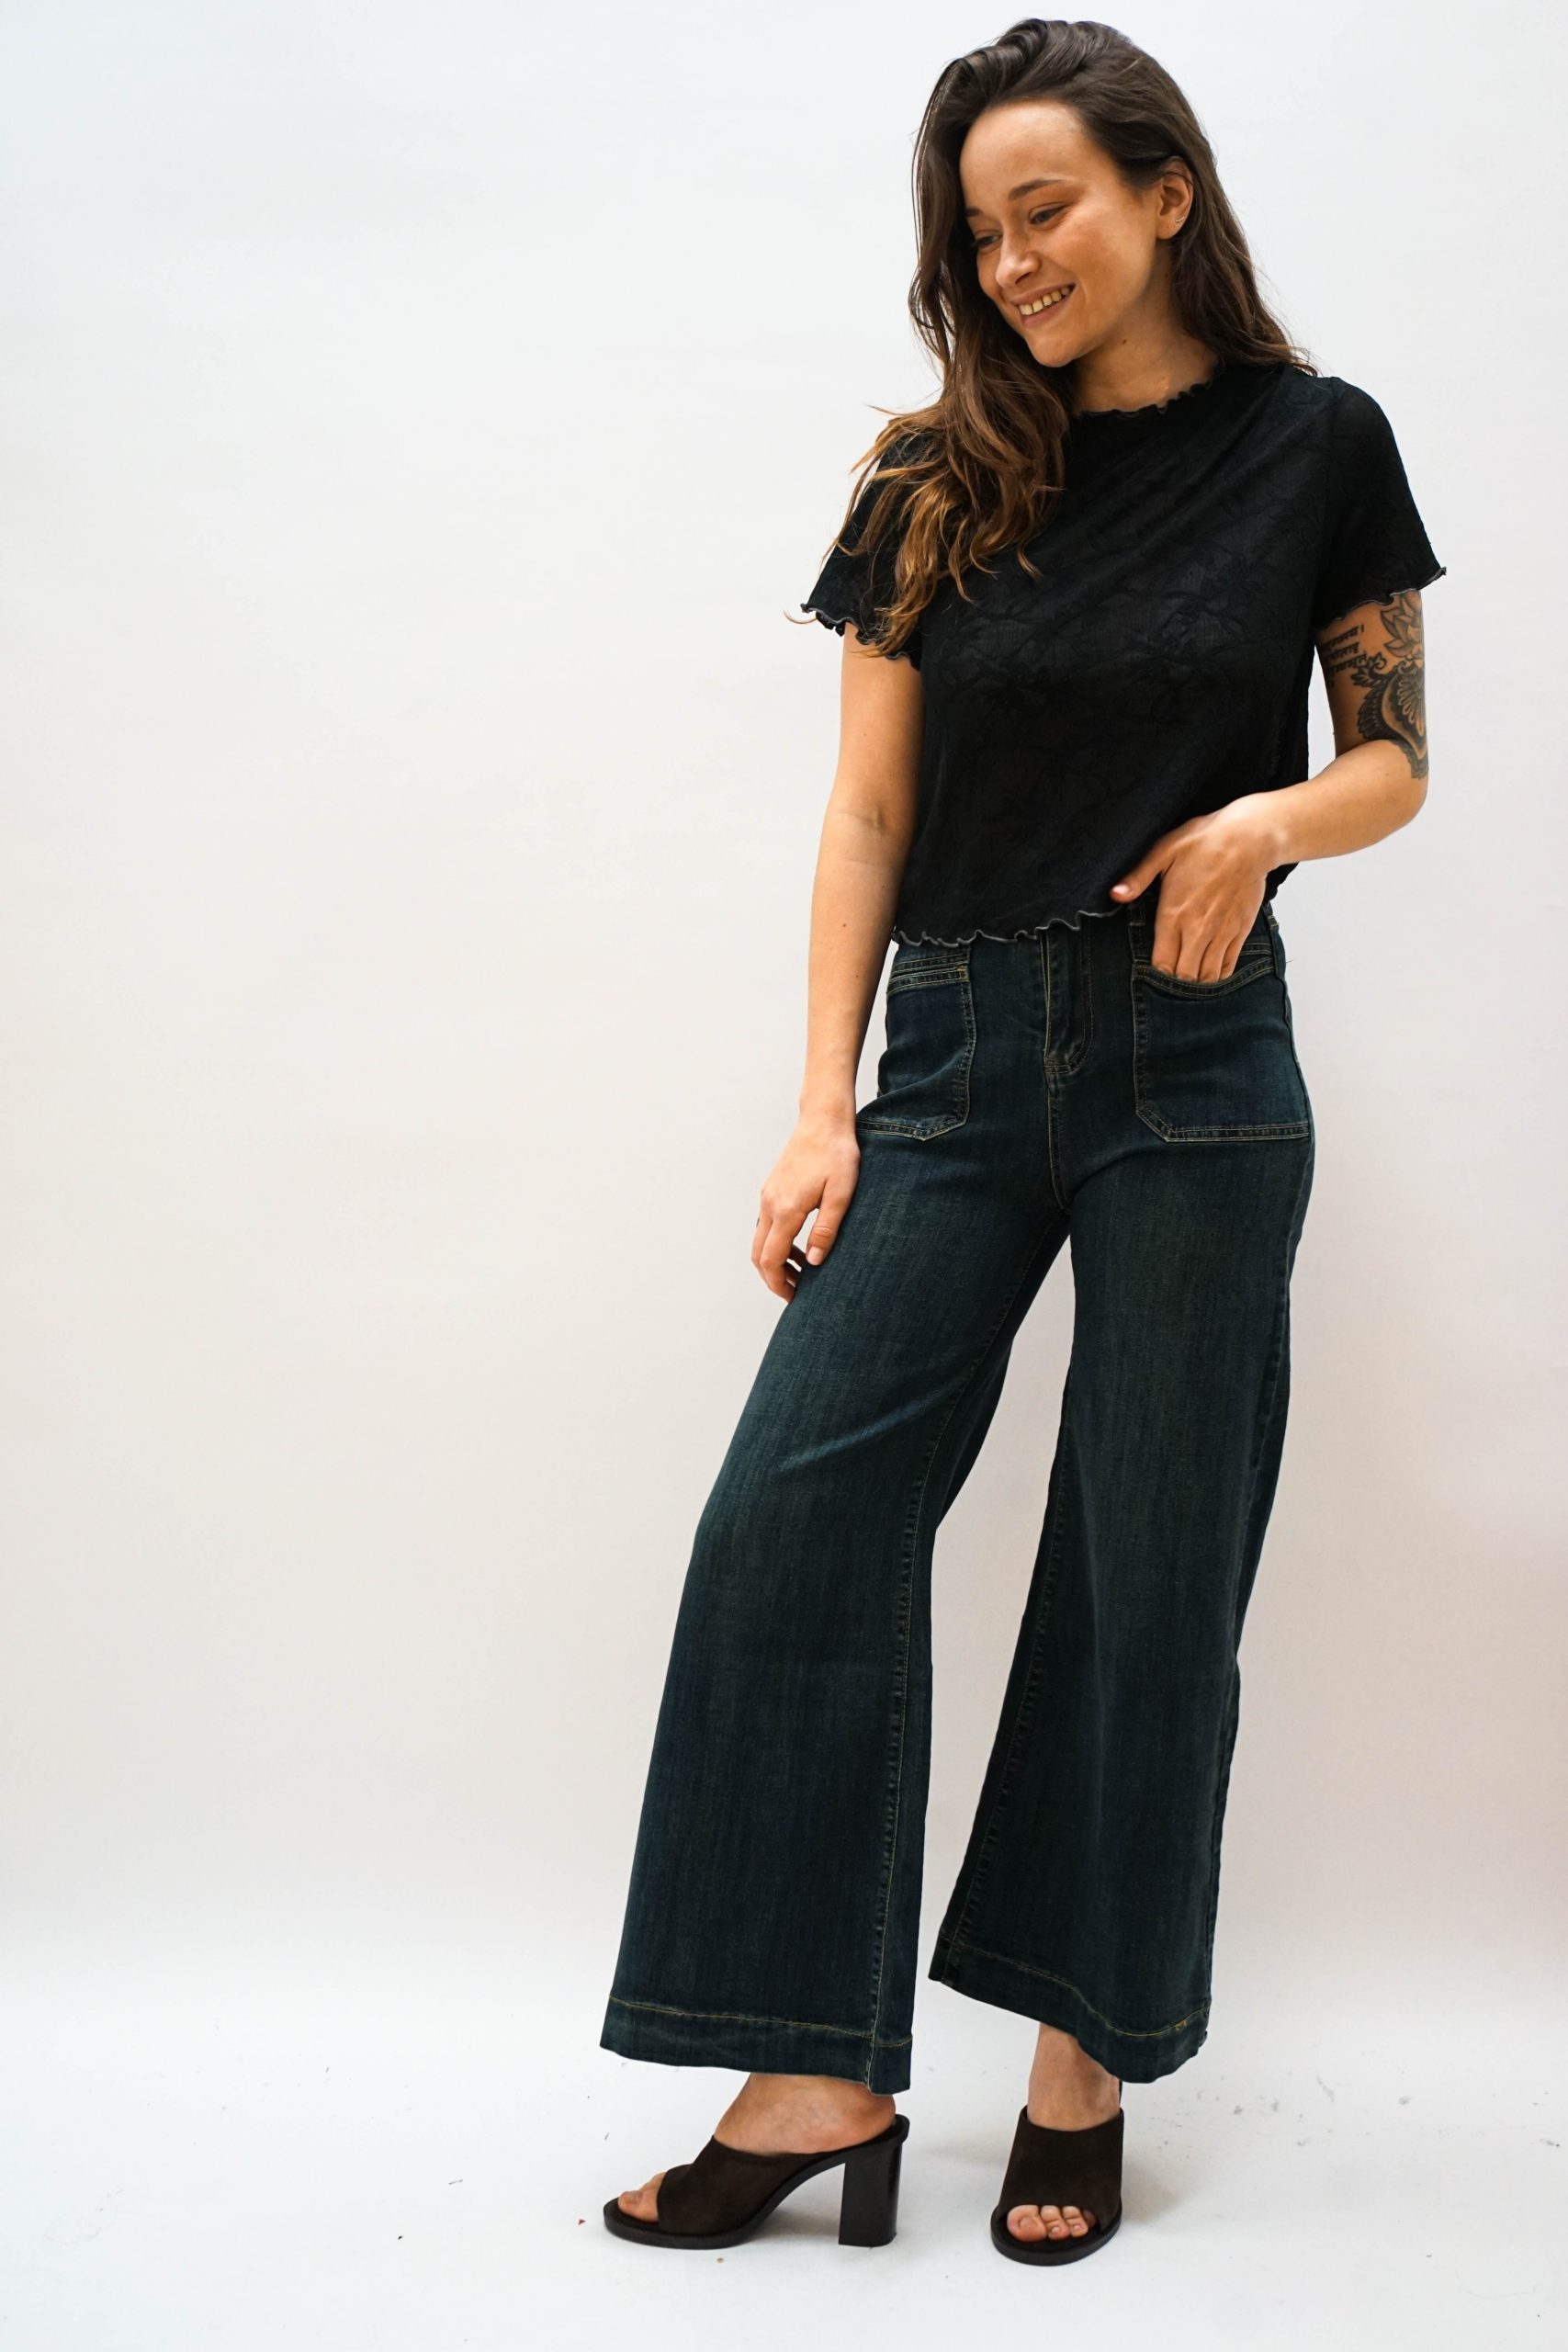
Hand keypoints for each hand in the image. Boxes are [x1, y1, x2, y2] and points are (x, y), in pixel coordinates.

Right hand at [752, 1108, 861, 1299]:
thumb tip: (813, 1262)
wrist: (824, 1120)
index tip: (794, 1298)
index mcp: (785, 1209)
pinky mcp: (772, 1189)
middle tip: (795, 1292)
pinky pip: (766, 1225)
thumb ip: (826, 1230)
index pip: (770, 1259)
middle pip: (758, 1254)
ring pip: (761, 1240)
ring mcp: (768, 1195)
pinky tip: (798, 1246)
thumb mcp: (840, 1195)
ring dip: (775, 1261)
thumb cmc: (837, 1154)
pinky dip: (776, 1243)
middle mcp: (770, 1204)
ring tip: (801, 1273)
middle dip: (773, 1278)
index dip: (778, 1284)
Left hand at [1109, 800, 1279, 980]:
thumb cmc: (1205, 841)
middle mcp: (1198, 929)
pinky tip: (1209, 974)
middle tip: (1169, 980)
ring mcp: (1221, 932)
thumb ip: (1138, 877)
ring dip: (1196, 984)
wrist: (1250, 838)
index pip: (1162, 963)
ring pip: (1207, 976)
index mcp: (1174, 914)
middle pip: (1184, 976)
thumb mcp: (1163, 850)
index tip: (1151, 973)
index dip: (1155, 975)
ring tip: (1187, 981)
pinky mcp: (1240, 930)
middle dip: (1175, 984)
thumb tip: (1115, 895)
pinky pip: (1228, 965)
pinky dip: (1218, 976)